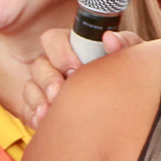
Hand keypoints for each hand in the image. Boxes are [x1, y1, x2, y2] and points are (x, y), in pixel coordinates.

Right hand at [22, 26, 139, 128]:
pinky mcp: (42, 108)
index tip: (77, 67)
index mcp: (74, 47)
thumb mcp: (132, 58)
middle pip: (39, 64)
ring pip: (31, 86)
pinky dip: (35, 115)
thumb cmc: (129, 77)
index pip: (53, 39)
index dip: (61, 52)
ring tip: (51, 109)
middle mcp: (56, 65)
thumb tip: (109, 39)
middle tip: (60, 91)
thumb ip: (125, 43)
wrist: (131, 109)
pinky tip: (45, 121)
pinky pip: (28, 109)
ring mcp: (46, 87)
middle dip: (48, 78)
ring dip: (39, 98)